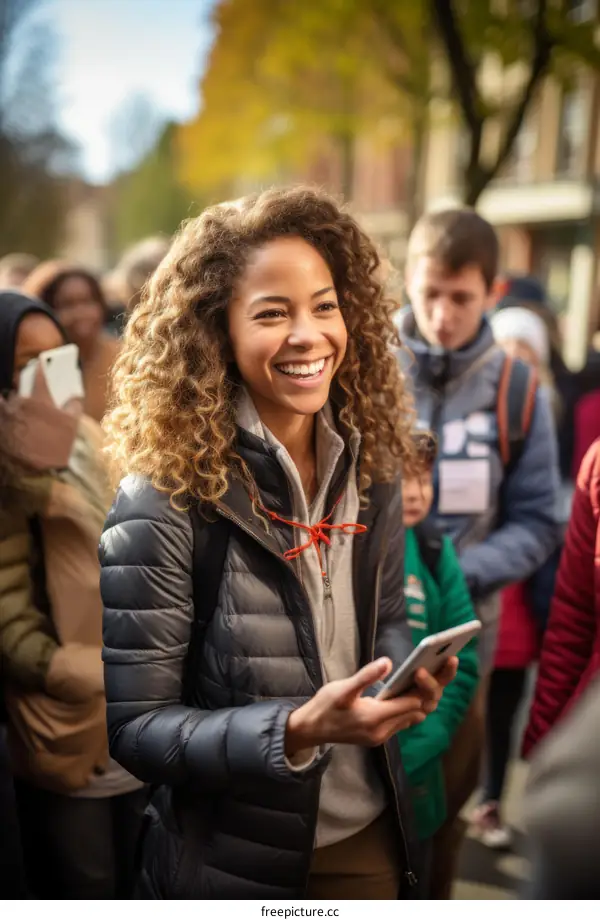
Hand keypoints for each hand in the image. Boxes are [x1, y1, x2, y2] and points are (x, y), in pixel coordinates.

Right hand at [285, 656, 456, 755]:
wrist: (310, 730)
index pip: (412, 704)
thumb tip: (388, 662)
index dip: (425, 685)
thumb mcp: (342, 687)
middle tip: (447, 663)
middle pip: (419, 711)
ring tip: (434, 671)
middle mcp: (382, 731)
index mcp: (374, 718)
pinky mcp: (379, 735)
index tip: (435, 664)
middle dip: (433, 688)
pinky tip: (413, 687)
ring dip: (424, 697)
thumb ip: (366, 675)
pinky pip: (404, 721)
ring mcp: (381, 736)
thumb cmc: (324, 707)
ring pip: (414, 717)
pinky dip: (412, 705)